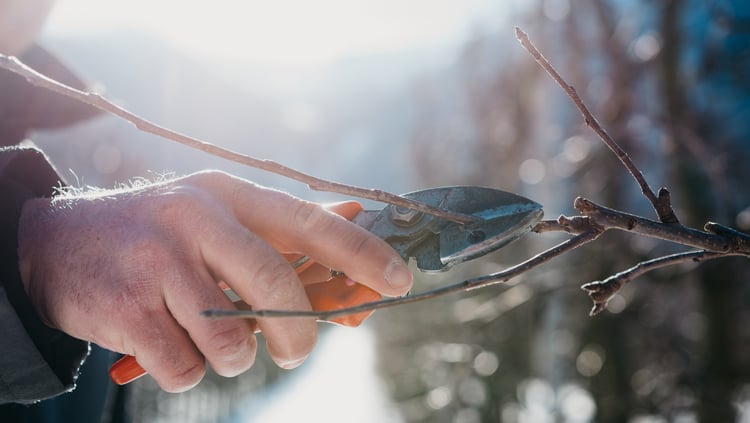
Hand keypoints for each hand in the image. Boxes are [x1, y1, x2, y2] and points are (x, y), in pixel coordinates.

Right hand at [17, 171, 412, 391]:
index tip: (399, 280)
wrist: (58, 244)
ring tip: (205, 336)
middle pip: (275, 286)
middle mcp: (195, 218)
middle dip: (299, 332)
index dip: (361, 252)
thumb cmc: (159, 237)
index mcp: (229, 194)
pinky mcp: (126, 308)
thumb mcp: (217, 216)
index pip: (309, 222)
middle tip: (298, 352)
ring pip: (231, 340)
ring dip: (231, 356)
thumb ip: (278, 237)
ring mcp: (158, 262)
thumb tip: (352, 248)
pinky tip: (167, 345)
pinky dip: (189, 371)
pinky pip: (187, 367)